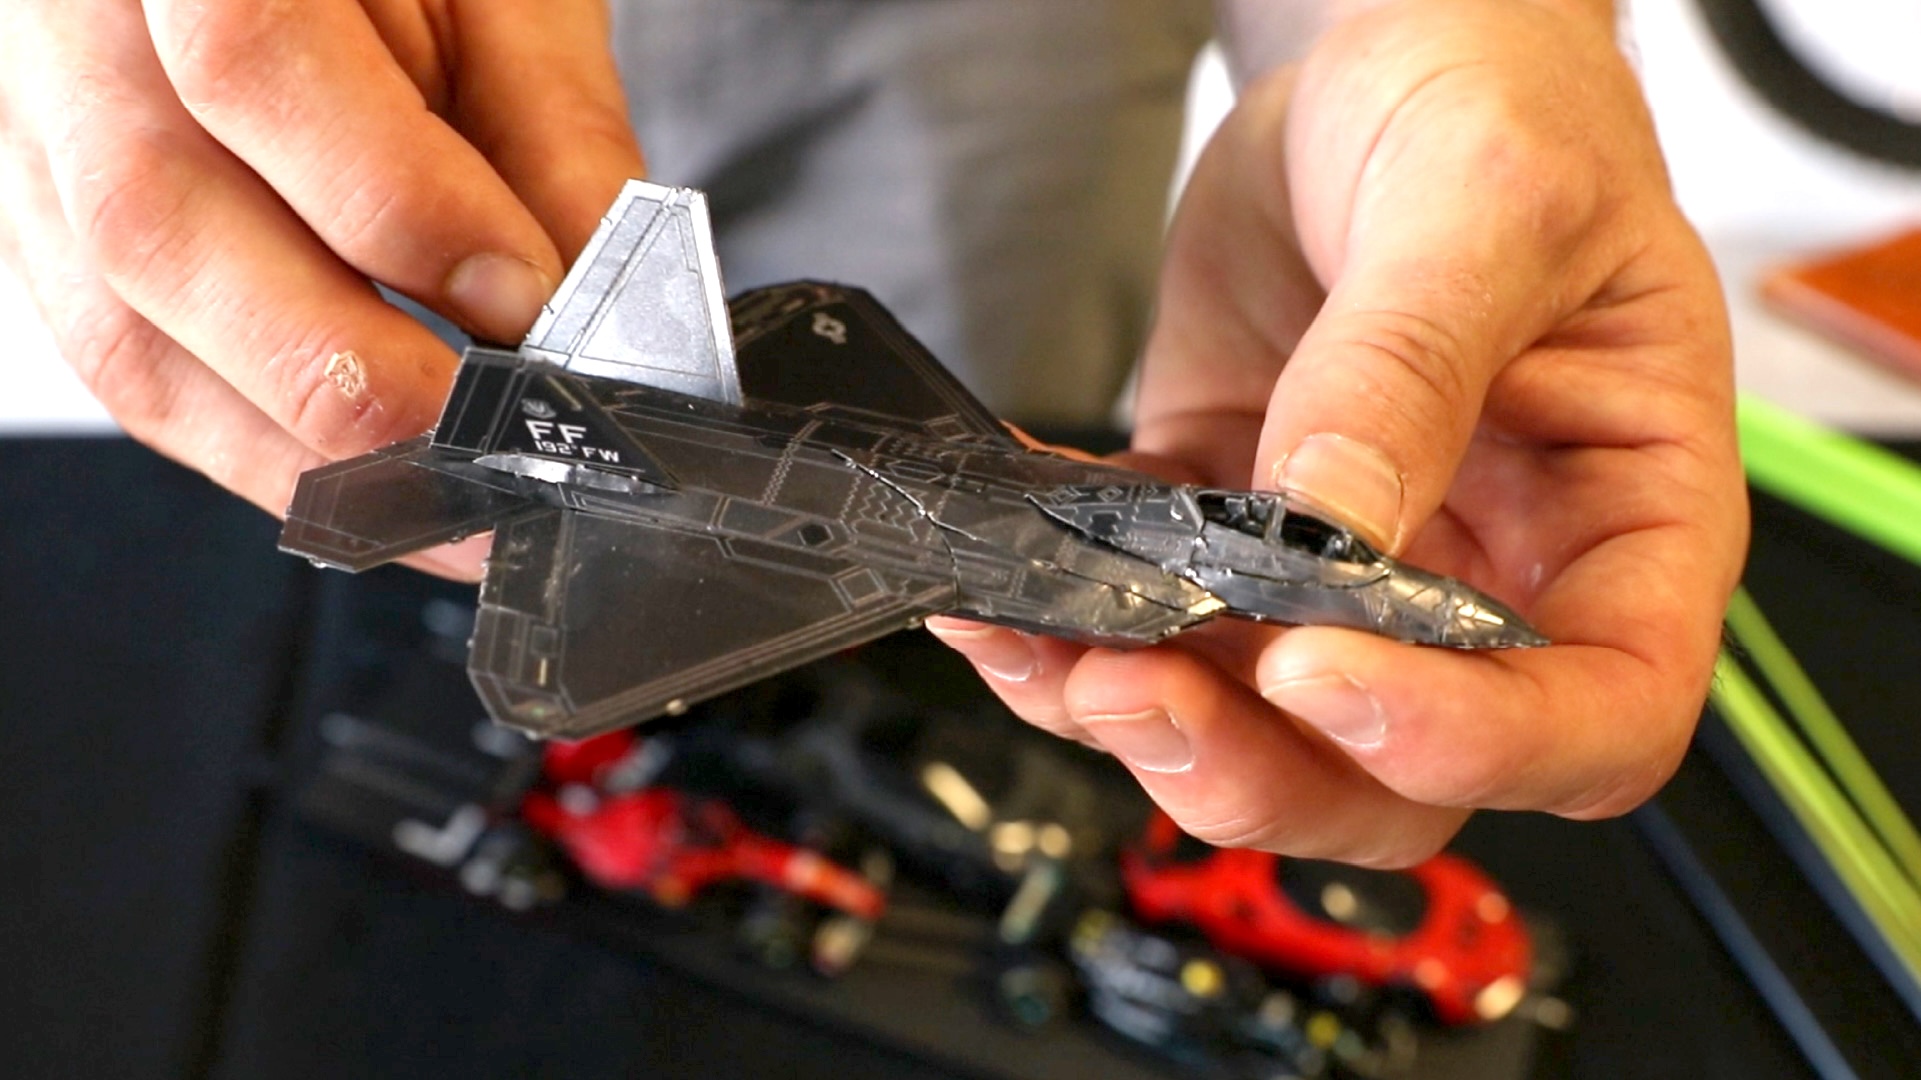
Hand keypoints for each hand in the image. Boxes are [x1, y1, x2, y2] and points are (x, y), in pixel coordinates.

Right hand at [0, 0, 643, 575]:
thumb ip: (552, 133)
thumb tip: (604, 309)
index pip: (246, 56)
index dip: (392, 200)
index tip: (523, 294)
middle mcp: (72, 26)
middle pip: (155, 220)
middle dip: (344, 370)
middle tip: (490, 445)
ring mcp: (37, 135)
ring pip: (124, 327)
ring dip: (298, 446)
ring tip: (445, 497)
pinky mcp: (49, 229)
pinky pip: (127, 365)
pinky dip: (256, 444)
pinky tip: (366, 475)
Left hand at [932, 0, 1746, 865]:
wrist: (1387, 69)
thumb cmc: (1503, 115)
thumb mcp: (1485, 207)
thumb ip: (1410, 367)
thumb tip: (1325, 524)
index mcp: (1623, 525)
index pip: (1592, 715)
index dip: (1470, 744)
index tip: (1326, 672)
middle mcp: (1491, 577)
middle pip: (1402, 777)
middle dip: (1263, 765)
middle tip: (1146, 690)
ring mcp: (1352, 574)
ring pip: (1259, 730)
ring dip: (1140, 718)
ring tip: (1042, 647)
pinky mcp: (1232, 535)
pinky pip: (1156, 624)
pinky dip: (1072, 627)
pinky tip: (1007, 584)